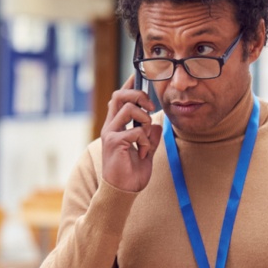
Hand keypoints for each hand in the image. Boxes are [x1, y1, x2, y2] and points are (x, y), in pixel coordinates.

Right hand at [100, 76, 161, 192]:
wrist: (123, 192)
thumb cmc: (131, 174)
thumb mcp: (146, 151)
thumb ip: (150, 137)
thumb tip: (157, 125)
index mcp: (116, 127)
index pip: (119, 99)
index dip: (128, 86)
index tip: (137, 75)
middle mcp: (110, 127)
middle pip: (119, 95)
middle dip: (138, 95)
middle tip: (150, 107)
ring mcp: (111, 134)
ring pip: (129, 108)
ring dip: (145, 120)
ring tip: (147, 137)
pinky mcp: (114, 142)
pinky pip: (136, 131)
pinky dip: (146, 141)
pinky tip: (143, 153)